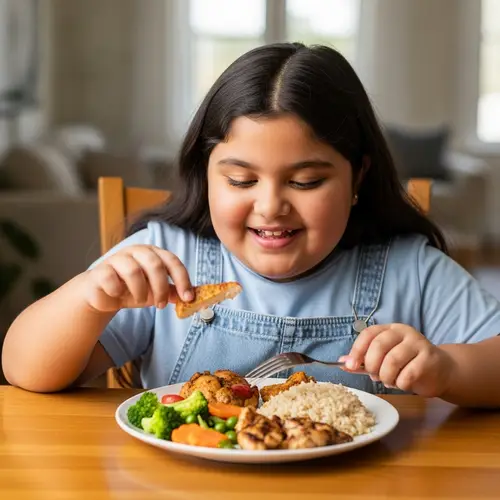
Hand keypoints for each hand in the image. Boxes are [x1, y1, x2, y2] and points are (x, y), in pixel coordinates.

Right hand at [83, 245, 192, 311]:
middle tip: (161, 305)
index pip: (172, 261)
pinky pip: (111, 279)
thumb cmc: (132, 289)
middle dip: (161, 288)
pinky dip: (117, 291)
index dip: (182, 279)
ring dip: (140, 292)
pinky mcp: (101, 270)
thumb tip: (191, 298)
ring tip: (140, 300)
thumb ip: (172, 292)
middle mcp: (136, 251)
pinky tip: (118, 295)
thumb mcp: (156, 292)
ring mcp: (117, 258)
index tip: (188, 298)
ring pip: (133, 271)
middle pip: (155, 264)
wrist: (103, 294)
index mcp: (153, 253)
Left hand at [340, 323, 454, 396]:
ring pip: (392, 361)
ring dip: (386, 377)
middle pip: (379, 346)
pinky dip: (400, 384)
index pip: (369, 334)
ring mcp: (418, 344)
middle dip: (372, 365)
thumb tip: (342, 362)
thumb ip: (364, 360)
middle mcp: (404, 332)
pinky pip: (408, 374)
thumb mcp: (384, 360)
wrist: (441, 371)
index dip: (357, 350)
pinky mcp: (429, 359)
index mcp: (390, 329)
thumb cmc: (408, 364)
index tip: (350, 366)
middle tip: (374, 376)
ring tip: (389, 381)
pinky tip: (402, 384)